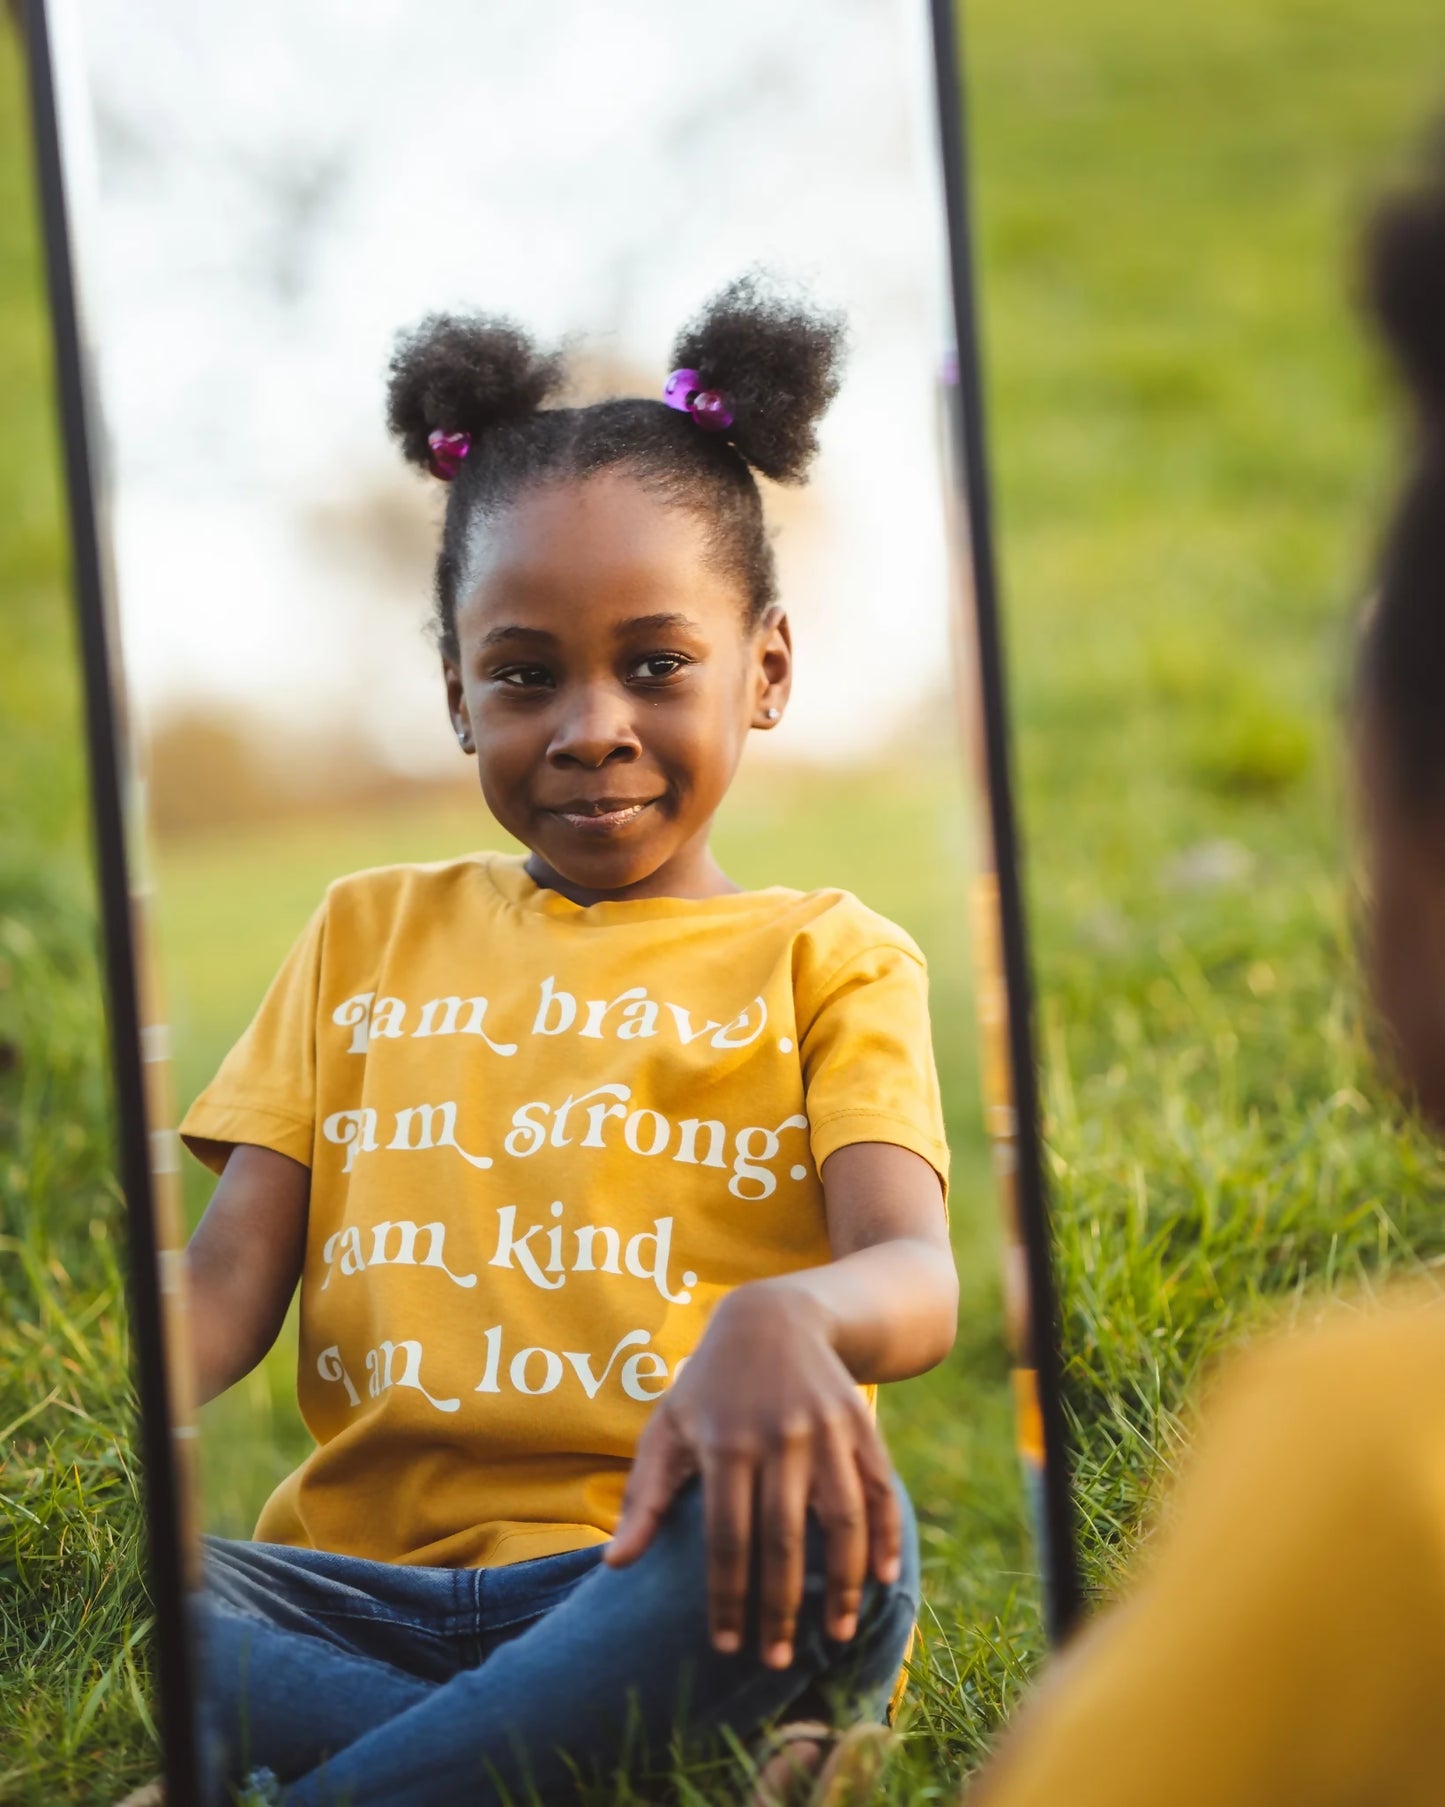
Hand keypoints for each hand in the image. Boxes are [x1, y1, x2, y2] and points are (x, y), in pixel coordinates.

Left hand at [603, 1281, 902, 1668]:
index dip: (729, 1597)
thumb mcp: (668, 1426)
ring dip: (843, 1582)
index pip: (727, 1538)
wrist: (773, 1316)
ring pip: (843, 1520)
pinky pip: (879, 1488)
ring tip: (835, 1633)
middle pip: (785, 1539)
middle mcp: (778, 1437)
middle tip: (778, 1660)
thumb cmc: (709, 1384)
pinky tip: (882, 1579)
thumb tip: (614, 1566)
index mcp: (725, 1443)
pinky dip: (885, 1535)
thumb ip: (644, 1496)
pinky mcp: (859, 1424)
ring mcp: (825, 1429)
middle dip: (781, 1607)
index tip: (727, 1645)